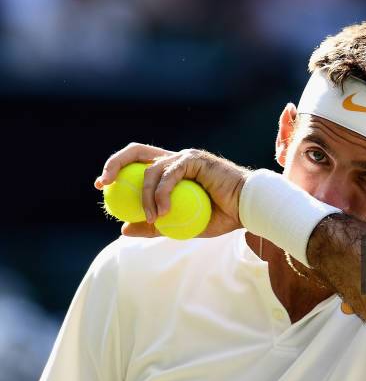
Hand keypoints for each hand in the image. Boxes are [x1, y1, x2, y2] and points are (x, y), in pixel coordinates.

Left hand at [94, 142, 249, 237]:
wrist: (248, 210)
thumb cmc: (221, 217)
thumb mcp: (181, 226)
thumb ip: (154, 226)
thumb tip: (123, 229)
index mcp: (171, 171)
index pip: (138, 163)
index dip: (117, 170)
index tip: (102, 186)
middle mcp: (176, 160)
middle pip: (137, 152)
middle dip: (116, 163)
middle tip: (105, 184)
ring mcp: (186, 158)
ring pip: (152, 169)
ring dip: (145, 196)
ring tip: (153, 218)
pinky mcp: (196, 160)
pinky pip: (170, 175)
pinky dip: (162, 194)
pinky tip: (164, 212)